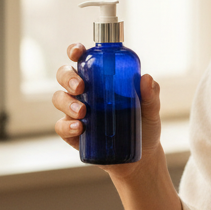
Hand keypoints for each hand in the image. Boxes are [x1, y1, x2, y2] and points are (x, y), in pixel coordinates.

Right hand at [53, 44, 162, 176]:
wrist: (140, 158)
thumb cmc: (143, 126)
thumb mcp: (151, 109)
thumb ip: (150, 94)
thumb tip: (146, 79)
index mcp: (100, 79)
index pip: (83, 59)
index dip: (75, 51)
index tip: (78, 52)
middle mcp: (85, 92)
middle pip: (65, 76)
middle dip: (68, 77)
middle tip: (80, 87)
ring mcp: (76, 112)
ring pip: (59, 98)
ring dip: (67, 102)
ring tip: (82, 112)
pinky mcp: (73, 133)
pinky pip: (61, 126)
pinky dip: (66, 126)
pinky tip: (79, 128)